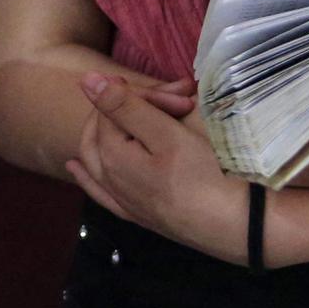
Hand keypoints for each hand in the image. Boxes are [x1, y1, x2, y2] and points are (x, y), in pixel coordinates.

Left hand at [64, 74, 248, 262]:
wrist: (234, 226)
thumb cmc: (203, 176)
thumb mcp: (166, 134)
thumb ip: (124, 106)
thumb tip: (85, 80)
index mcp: (110, 155)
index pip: (115, 108)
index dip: (146, 94)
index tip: (183, 91)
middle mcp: (107, 178)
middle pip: (105, 129)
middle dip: (134, 106)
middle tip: (177, 98)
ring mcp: (120, 199)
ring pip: (99, 155)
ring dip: (117, 129)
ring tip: (126, 107)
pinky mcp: (135, 214)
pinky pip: (99, 189)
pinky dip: (86, 173)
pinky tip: (74, 166)